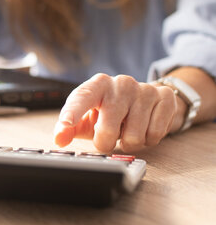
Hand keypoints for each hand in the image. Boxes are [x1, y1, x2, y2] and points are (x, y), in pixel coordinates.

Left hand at [53, 73, 181, 152]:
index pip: (82, 98)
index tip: (64, 125)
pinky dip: (148, 140)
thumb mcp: (86, 119)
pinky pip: (155, 134)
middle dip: (106, 142)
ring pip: (134, 136)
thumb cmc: (109, 112)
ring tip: (127, 129)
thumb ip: (69, 128)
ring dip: (129, 142)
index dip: (72, 113)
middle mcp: (121, 83)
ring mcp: (145, 89)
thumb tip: (59, 139)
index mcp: (98, 85)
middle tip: (109, 135)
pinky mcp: (165, 98)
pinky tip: (144, 128)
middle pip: (108, 129)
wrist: (144, 100)